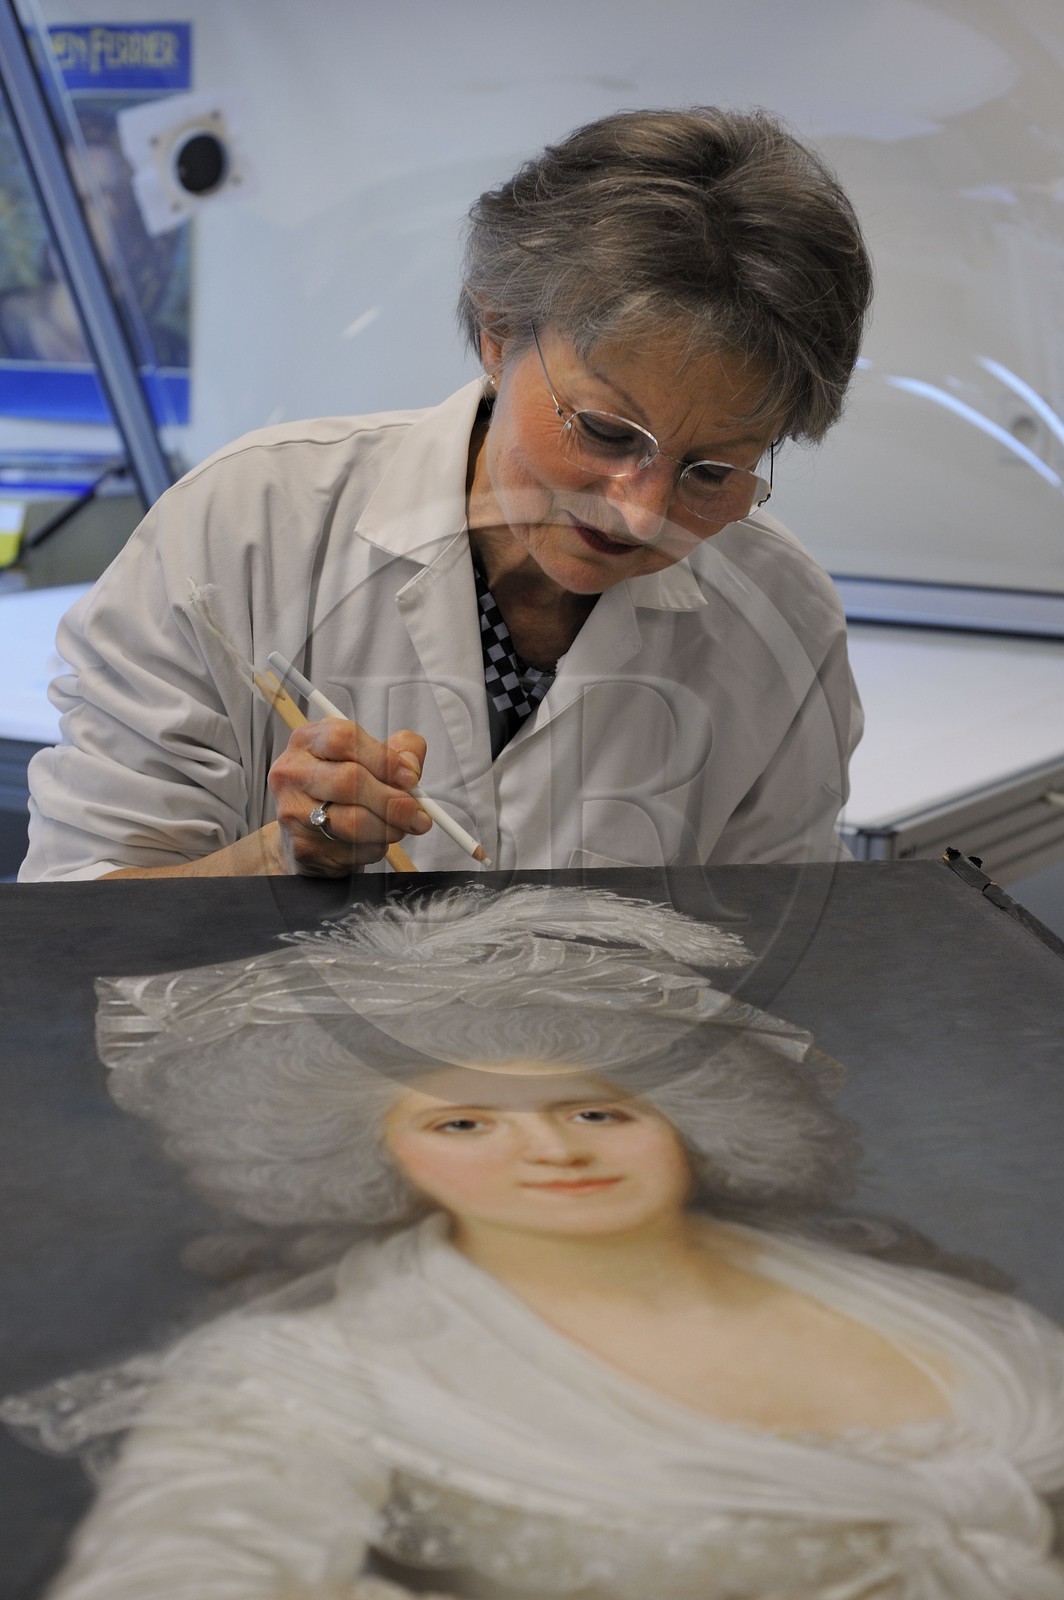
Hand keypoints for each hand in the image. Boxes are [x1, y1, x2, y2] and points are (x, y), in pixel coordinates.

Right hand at [268, 719, 428, 875]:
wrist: (307, 833)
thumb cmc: (343, 788)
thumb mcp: (369, 757)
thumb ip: (399, 750)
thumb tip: (411, 767)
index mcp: (308, 740)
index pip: (345, 739)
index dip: (384, 759)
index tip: (411, 778)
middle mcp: (293, 772)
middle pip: (349, 780)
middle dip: (393, 800)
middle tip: (417, 813)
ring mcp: (292, 811)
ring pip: (352, 821)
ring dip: (389, 828)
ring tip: (401, 827)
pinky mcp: (302, 846)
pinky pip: (352, 850)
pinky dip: (375, 848)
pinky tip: (374, 841)